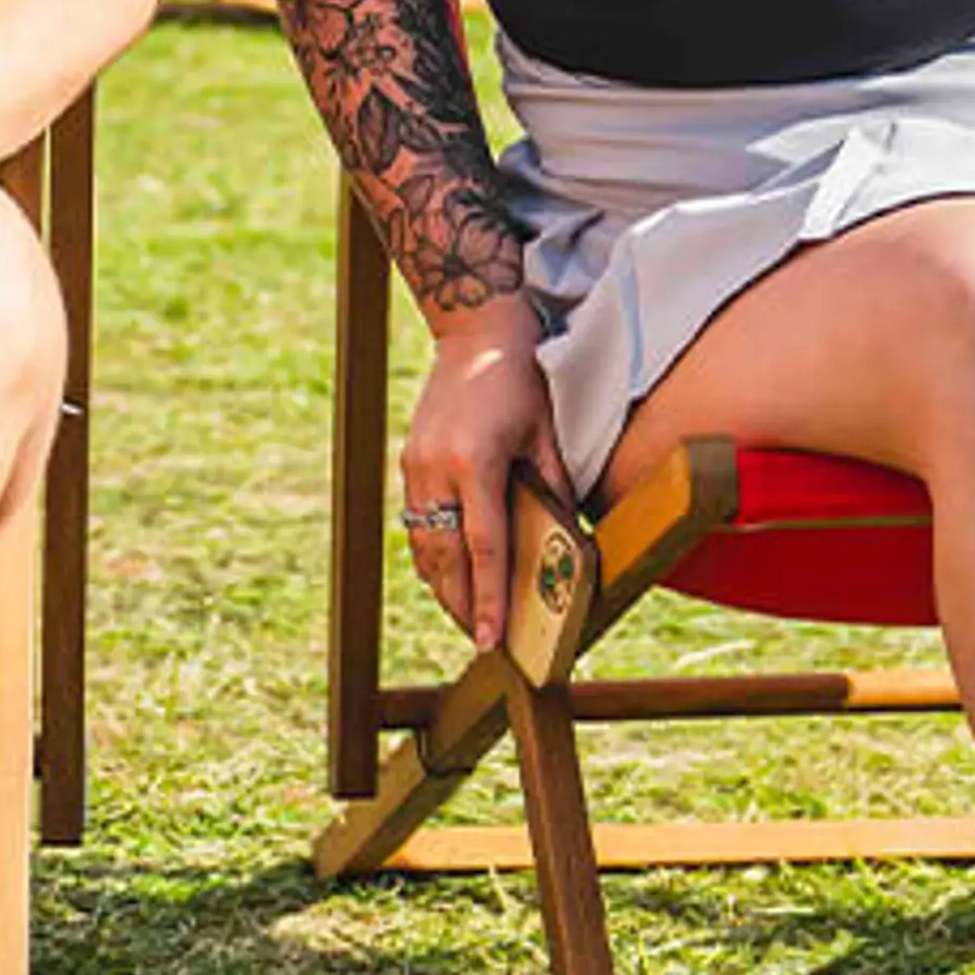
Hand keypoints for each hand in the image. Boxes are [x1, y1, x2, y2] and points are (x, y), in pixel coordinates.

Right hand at [398, 296, 573, 647]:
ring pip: (424, 544)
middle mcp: (437, 469)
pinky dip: (429, 553)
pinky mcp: (408, 461)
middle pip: (446, 557)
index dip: (488, 598)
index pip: (483, 547)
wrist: (472, 334)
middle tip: (480, 641)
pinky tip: (445, 573)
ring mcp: (416, 465)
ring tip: (464, 616)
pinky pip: (416, 522)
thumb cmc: (518, 380)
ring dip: (442, 585)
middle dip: (462, 603)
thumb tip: (566, 539)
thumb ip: (553, 486)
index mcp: (475, 462)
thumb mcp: (545, 432)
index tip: (491, 637)